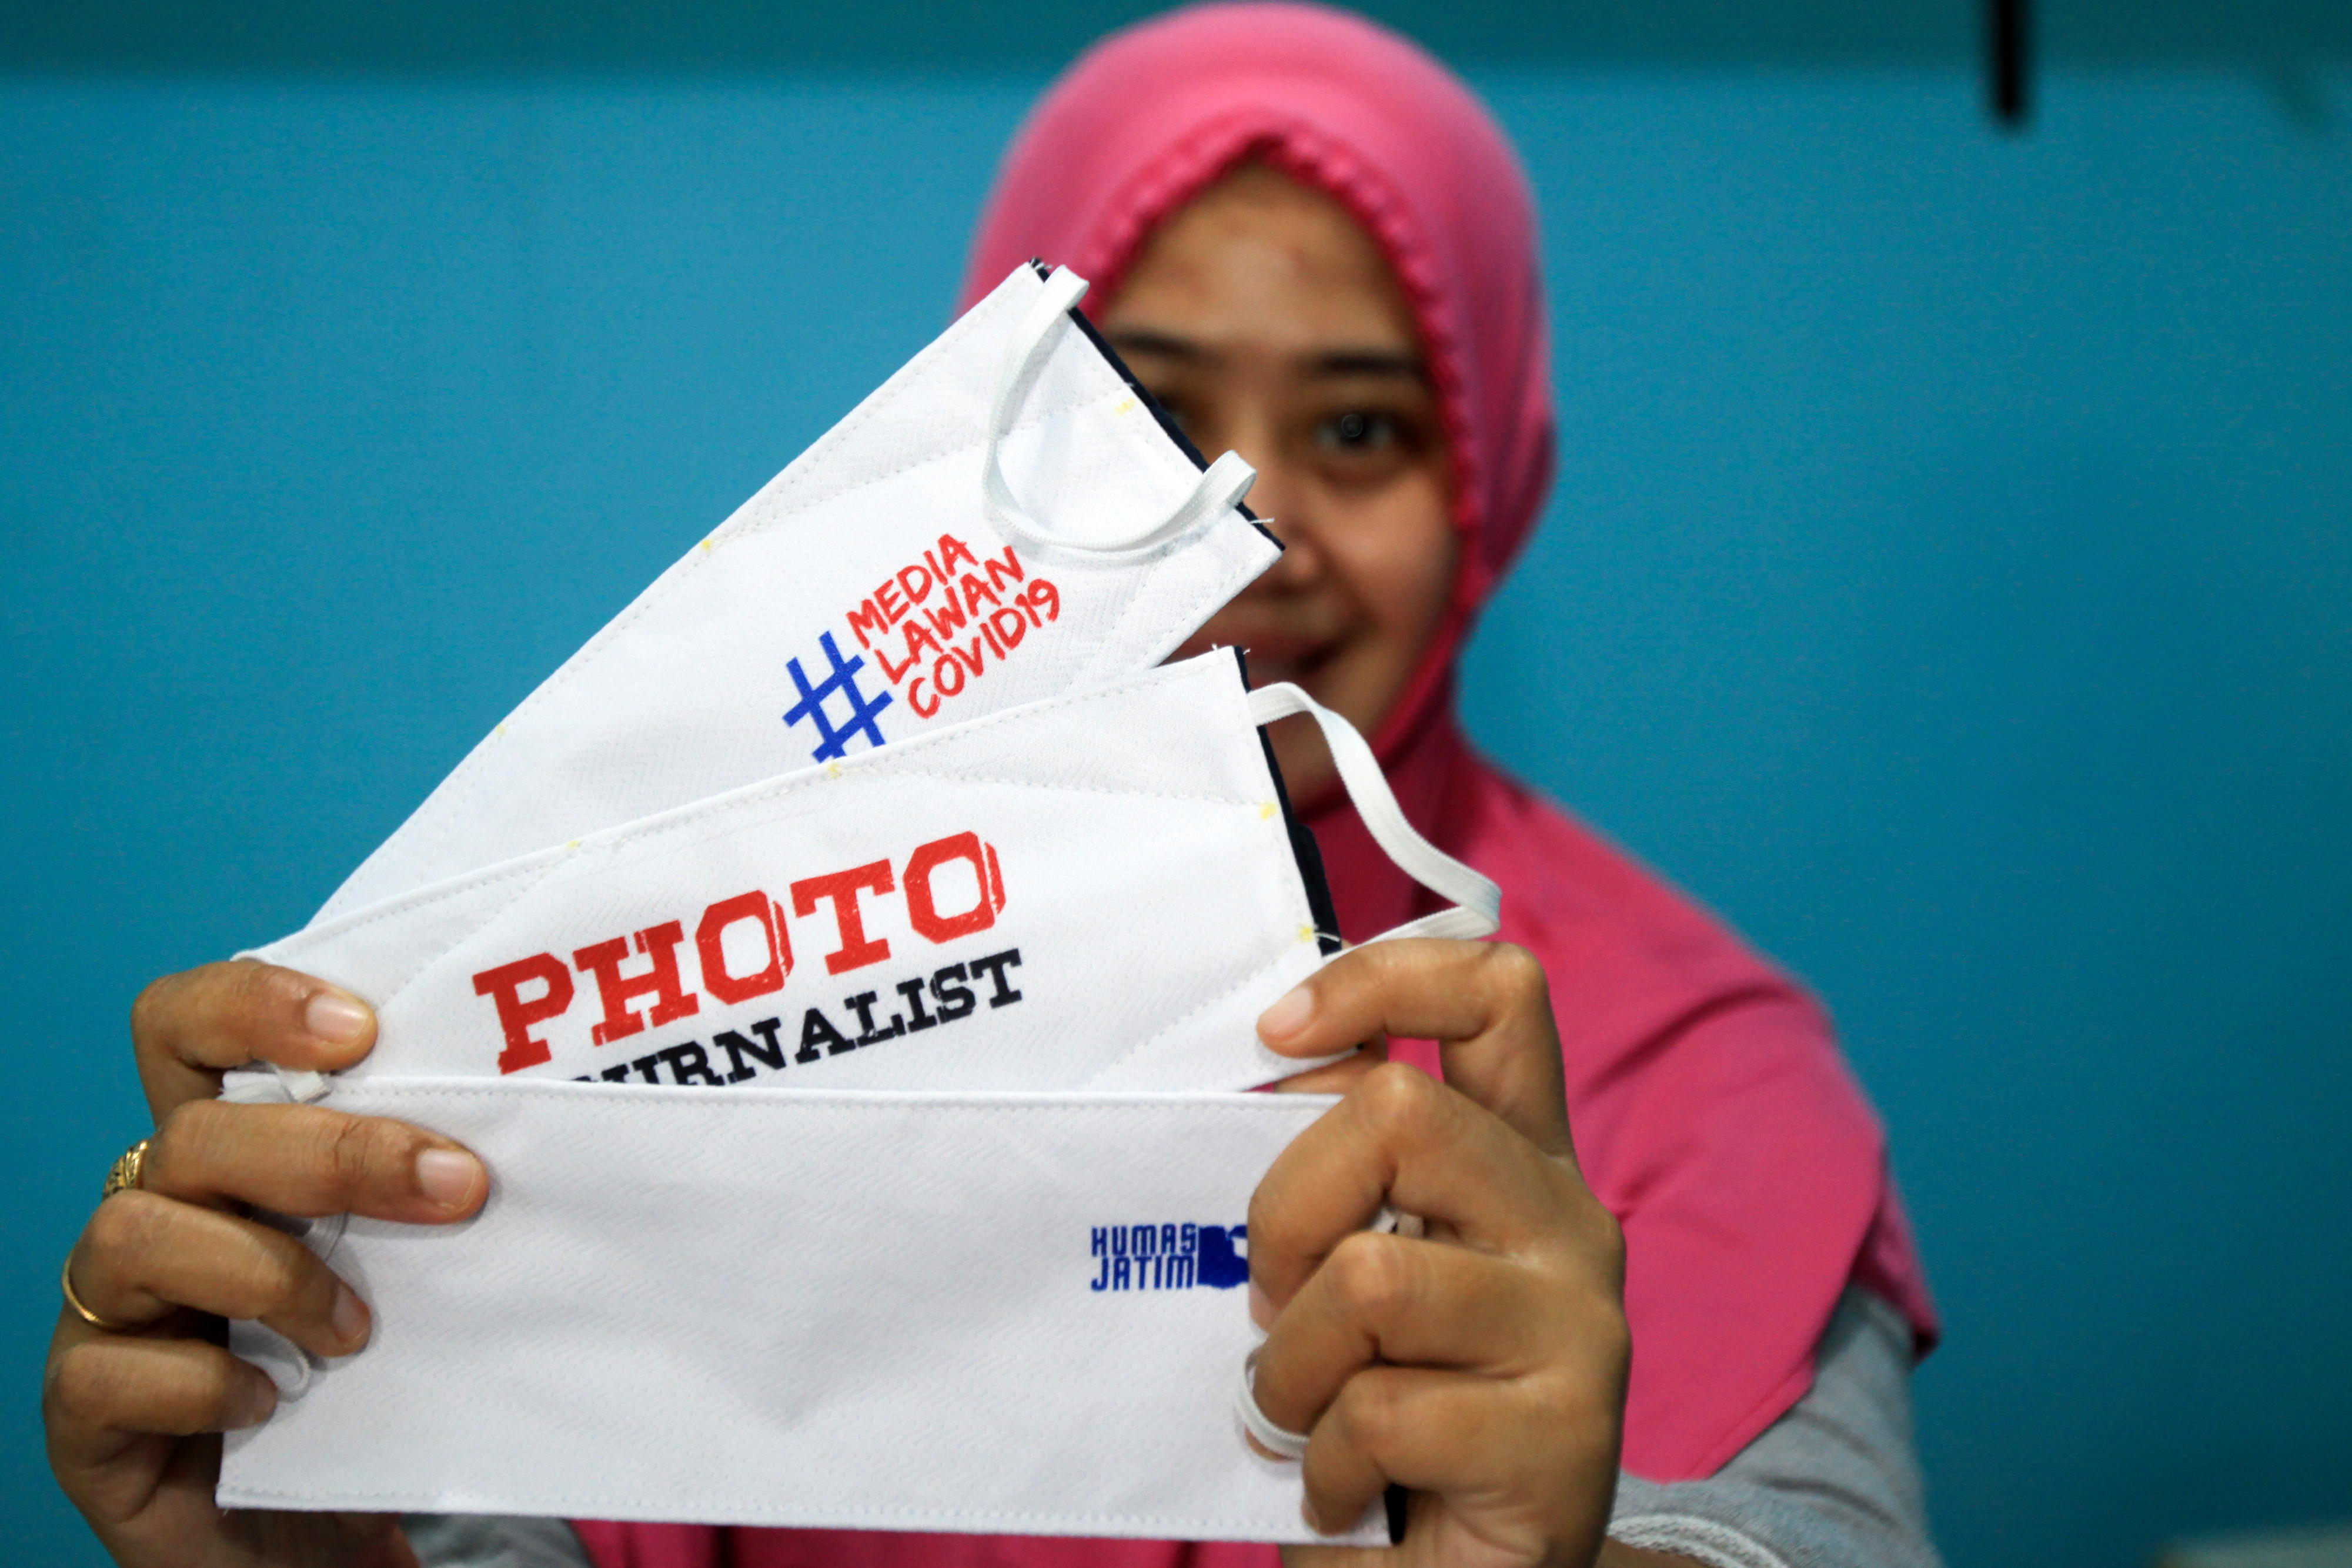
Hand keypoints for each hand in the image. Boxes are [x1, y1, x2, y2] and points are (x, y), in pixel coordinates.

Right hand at [44, 960, 487, 1567]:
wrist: (312, 1524)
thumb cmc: (367, 1369)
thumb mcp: (402, 1259)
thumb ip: (428, 1187)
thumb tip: (550, 1130)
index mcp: (224, 1151)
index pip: (183, 1027)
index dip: (252, 1004)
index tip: (363, 1028)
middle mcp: (152, 1208)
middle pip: (197, 1131)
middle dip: (335, 1152)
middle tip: (455, 1188)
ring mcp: (107, 1307)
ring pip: (139, 1231)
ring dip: (270, 1273)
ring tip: (358, 1332)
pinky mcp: (84, 1409)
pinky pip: (106, 1371)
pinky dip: (201, 1383)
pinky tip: (271, 1402)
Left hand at [1253, 939, 1630, 1567]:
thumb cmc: (1384, 1420)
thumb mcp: (1353, 1273)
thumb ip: (1337, 1173)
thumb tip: (1271, 1065)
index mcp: (1516, 1162)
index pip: (1498, 993)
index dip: (1383, 977)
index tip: (1276, 1035)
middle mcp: (1567, 1221)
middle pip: (1399, 1111)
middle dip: (1285, 1208)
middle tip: (1270, 1297)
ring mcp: (1581, 1326)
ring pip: (1373, 1276)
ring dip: (1293, 1364)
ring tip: (1301, 1418)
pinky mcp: (1568, 1436)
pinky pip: (1384, 1410)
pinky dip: (1324, 1463)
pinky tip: (1344, 1492)